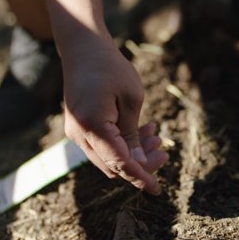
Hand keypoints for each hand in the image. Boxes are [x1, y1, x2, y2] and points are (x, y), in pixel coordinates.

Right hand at [62, 40, 168, 194]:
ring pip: (107, 158)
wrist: (83, 49)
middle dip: (140, 163)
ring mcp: (75, 133)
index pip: (120, 163)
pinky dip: (120, 145)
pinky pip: (100, 147)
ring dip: (131, 153)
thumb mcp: (131, 98)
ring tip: (154, 133)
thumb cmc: (110, 68)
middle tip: (163, 147)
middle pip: (112, 166)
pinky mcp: (78, 128)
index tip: (157, 190)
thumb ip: (133, 136)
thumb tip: (140, 164)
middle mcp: (79, 135)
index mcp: (93, 126)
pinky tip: (138, 129)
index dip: (140, 178)